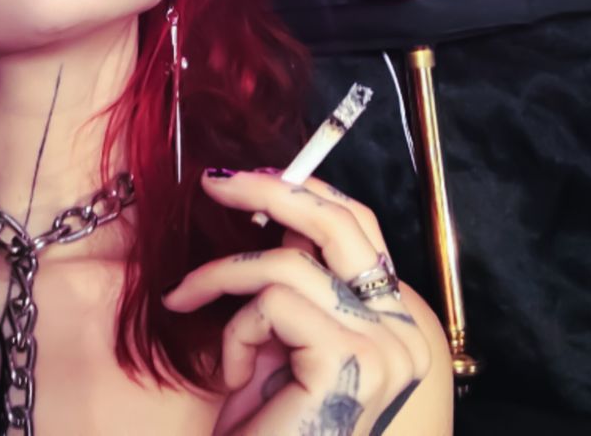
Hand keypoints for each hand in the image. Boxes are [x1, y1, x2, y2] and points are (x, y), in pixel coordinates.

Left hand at [162, 170, 434, 435]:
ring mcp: (385, 345)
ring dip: (220, 280)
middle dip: (269, 189)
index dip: (303, 193)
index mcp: (396, 323)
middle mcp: (404, 332)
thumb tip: (271, 210)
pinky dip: (234, 330)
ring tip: (185, 305)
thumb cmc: (270, 429)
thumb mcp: (281, 340)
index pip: (358, 227)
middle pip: (340, 222)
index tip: (246, 179)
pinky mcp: (347, 358)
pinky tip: (230, 376)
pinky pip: (271, 302)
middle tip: (211, 181)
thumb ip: (291, 283)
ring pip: (285, 263)